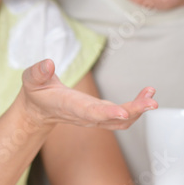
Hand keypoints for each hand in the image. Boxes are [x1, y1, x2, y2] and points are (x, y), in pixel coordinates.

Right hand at [20, 59, 156, 129]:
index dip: (106, 112)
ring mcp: (96, 118)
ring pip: (122, 120)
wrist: (39, 110)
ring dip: (139, 110)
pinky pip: (123, 116)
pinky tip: (148, 94)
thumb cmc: (37, 92)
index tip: (122, 112)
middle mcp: (86, 116)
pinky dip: (137, 107)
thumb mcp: (31, 80)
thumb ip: (38, 73)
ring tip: (151, 94)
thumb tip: (48, 63)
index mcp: (70, 106)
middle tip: (152, 103)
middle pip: (113, 119)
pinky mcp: (103, 115)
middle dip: (134, 111)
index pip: (90, 112)